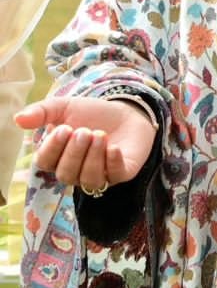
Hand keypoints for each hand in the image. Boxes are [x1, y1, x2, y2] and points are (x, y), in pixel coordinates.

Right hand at [15, 97, 157, 192]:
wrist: (127, 112)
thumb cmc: (92, 114)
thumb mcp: (65, 107)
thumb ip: (42, 112)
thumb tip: (18, 119)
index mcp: (57, 157)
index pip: (45, 162)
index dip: (52, 148)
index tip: (64, 128)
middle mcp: (76, 171)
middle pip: (65, 174)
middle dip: (74, 152)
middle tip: (85, 131)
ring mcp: (99, 175)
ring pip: (88, 179)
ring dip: (93, 157)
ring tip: (100, 135)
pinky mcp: (122, 173)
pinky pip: (115, 176)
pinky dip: (113, 162)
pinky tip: (114, 147)